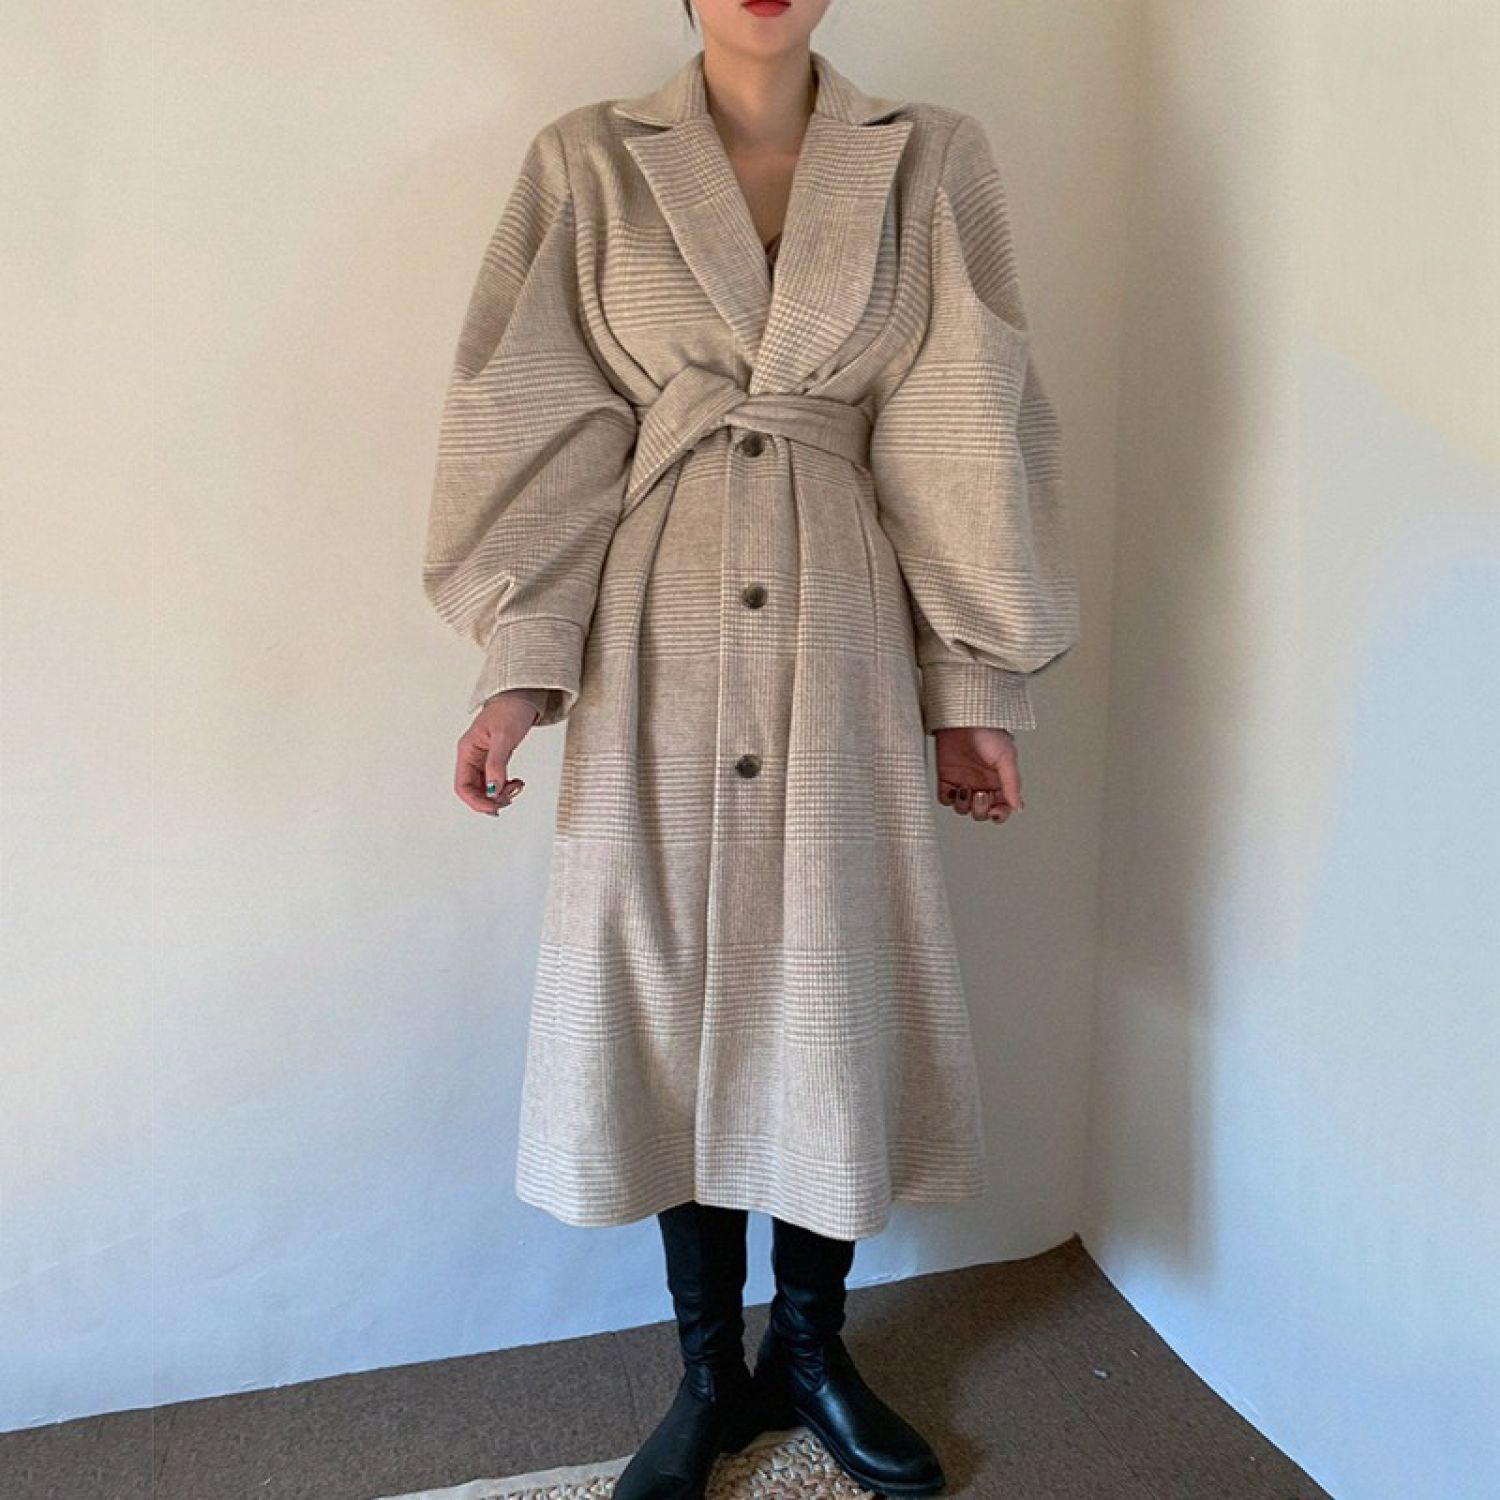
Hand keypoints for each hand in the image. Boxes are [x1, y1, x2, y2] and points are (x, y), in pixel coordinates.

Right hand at [454, 692, 540, 815]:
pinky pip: (495, 781)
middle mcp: (472, 757)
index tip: (493, 807)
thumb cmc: (510, 710)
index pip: (463, 786)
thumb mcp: (504, 737)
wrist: (521, 697)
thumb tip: (493, 788)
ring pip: (485, 788)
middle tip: (509, 798)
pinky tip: (516, 784)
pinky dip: (505, 787)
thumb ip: (497, 763)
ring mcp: (483, 759)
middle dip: (490, 799)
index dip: (475, 801)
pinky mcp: (494, 759)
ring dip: (500, 795)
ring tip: (516, 788)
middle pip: (473, 790)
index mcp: (467, 751)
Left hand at [934, 726, 1024, 823]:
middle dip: (981, 809)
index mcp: (999, 782)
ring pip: (963, 809)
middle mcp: (982, 784)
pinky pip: (945, 799)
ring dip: (964, 804)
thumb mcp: (1007, 757)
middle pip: (981, 813)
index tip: (995, 810)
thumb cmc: (988, 731)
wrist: (962, 717)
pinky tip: (953, 787)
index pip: (1001, 809)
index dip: (999, 815)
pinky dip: (948, 798)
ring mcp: (963, 782)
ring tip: (966, 788)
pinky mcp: (945, 778)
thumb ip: (1012, 783)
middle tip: (980, 793)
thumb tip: (1017, 806)